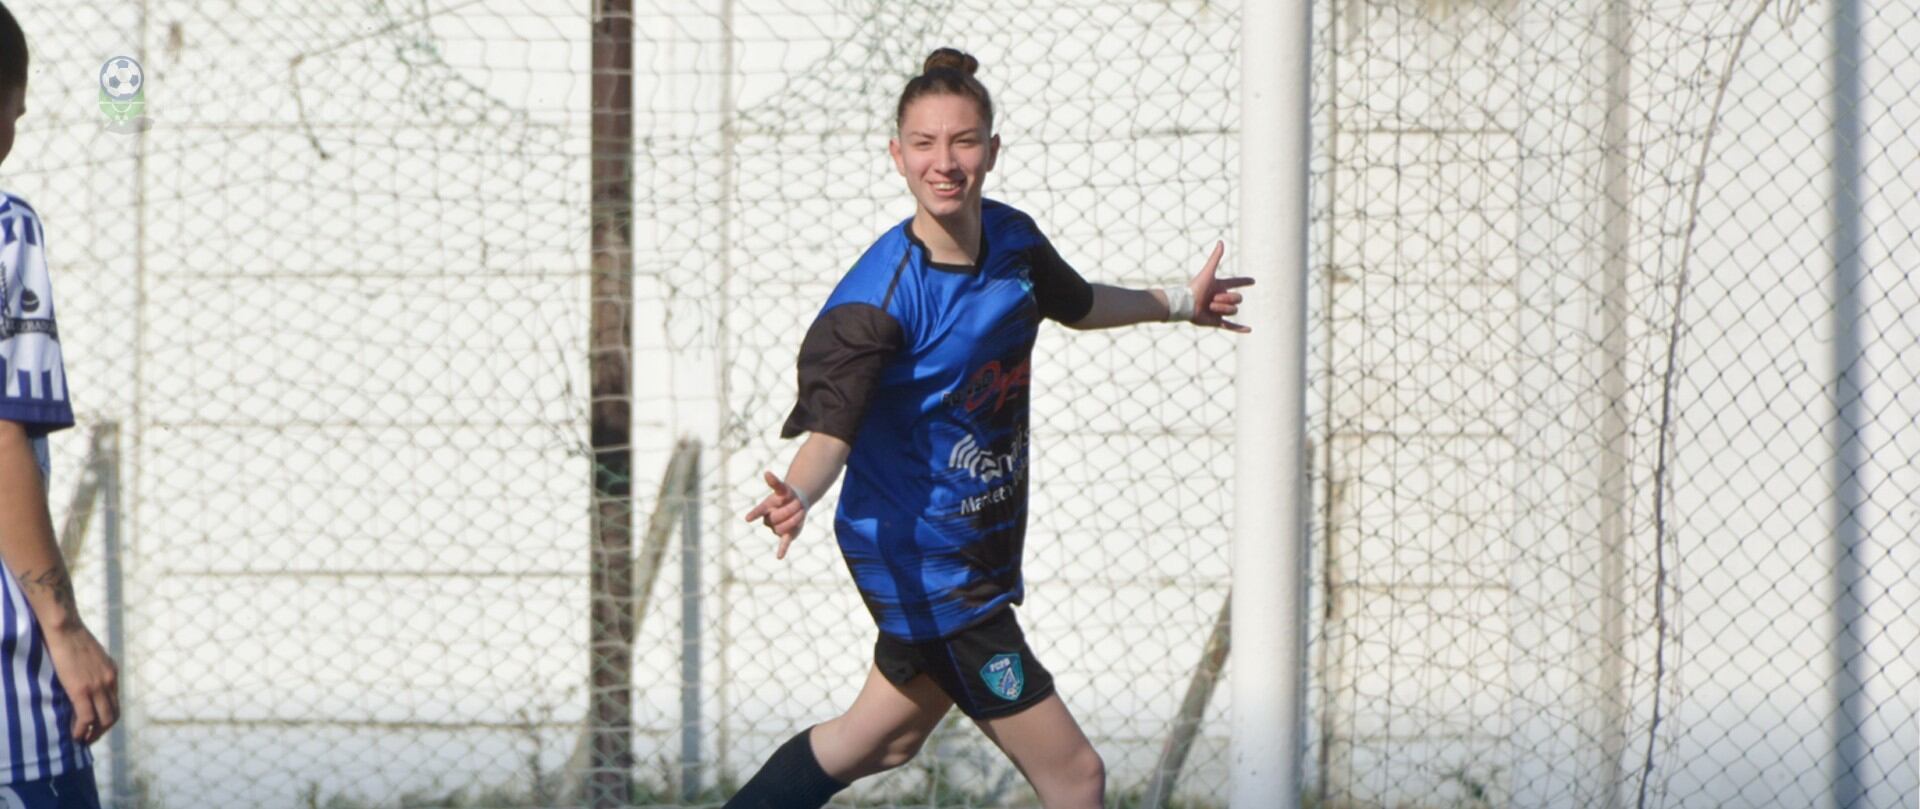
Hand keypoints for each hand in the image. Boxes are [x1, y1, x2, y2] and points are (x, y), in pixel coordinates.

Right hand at [42, 625, 117, 744]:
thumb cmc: (73, 639)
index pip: (116, 702)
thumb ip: (93, 670)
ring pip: (104, 719)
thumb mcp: (92, 656)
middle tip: (90, 738)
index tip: (97, 725)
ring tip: (83, 740)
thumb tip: (85, 680)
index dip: (107, 717)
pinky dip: (82, 730)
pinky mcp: (82, 690)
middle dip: (103, 730)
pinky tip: (75, 735)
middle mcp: (109, 682)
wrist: (66, 629)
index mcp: (112, 673)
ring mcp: (97, 687)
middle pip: (114, 714)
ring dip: (94, 734)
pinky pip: (86, 717)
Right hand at [743, 470, 807, 558]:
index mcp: (766, 507)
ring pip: (781, 528)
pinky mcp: (786, 535)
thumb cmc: (787, 495)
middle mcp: (769, 519)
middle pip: (776, 518)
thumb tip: (766, 473)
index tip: (748, 518)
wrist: (797, 503)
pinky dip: (781, 550)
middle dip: (789, 510)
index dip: (754, 514)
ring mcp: (776, 528)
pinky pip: (783, 543)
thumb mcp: (783, 488)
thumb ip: (775, 482)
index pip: (759, 510)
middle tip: (798, 503)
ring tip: (800, 513)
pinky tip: (779, 557)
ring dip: (793, 520)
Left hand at [1187, 241, 1253, 332]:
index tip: (1252, 281)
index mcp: (1220, 287)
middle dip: (1226, 299)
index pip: (1235, 282)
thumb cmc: (1196, 287)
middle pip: (1237, 298)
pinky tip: (1249, 330)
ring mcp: (1220, 311)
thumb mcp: (1208, 272)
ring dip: (1222, 308)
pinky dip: (1240, 329)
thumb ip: (1215, 258)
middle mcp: (1221, 298)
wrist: (1186, 304)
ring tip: (1210, 307)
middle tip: (1212, 299)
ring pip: (1233, 310)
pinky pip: (1231, 326)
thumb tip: (1221, 242)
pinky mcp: (1217, 321)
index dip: (1244, 281)